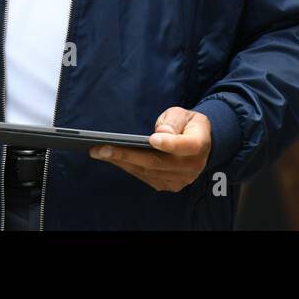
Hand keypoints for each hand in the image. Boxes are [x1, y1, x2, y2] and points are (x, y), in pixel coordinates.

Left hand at [89, 106, 211, 191]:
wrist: (199, 144)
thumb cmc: (187, 124)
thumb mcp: (184, 113)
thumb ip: (173, 121)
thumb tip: (161, 133)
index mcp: (199, 144)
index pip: (185, 146)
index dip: (169, 144)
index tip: (152, 140)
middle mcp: (191, 167)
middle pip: (157, 163)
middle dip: (127, 155)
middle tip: (102, 149)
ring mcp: (180, 179)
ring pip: (148, 172)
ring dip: (122, 162)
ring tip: (99, 152)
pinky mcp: (169, 185)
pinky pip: (146, 177)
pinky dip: (128, 167)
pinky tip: (111, 158)